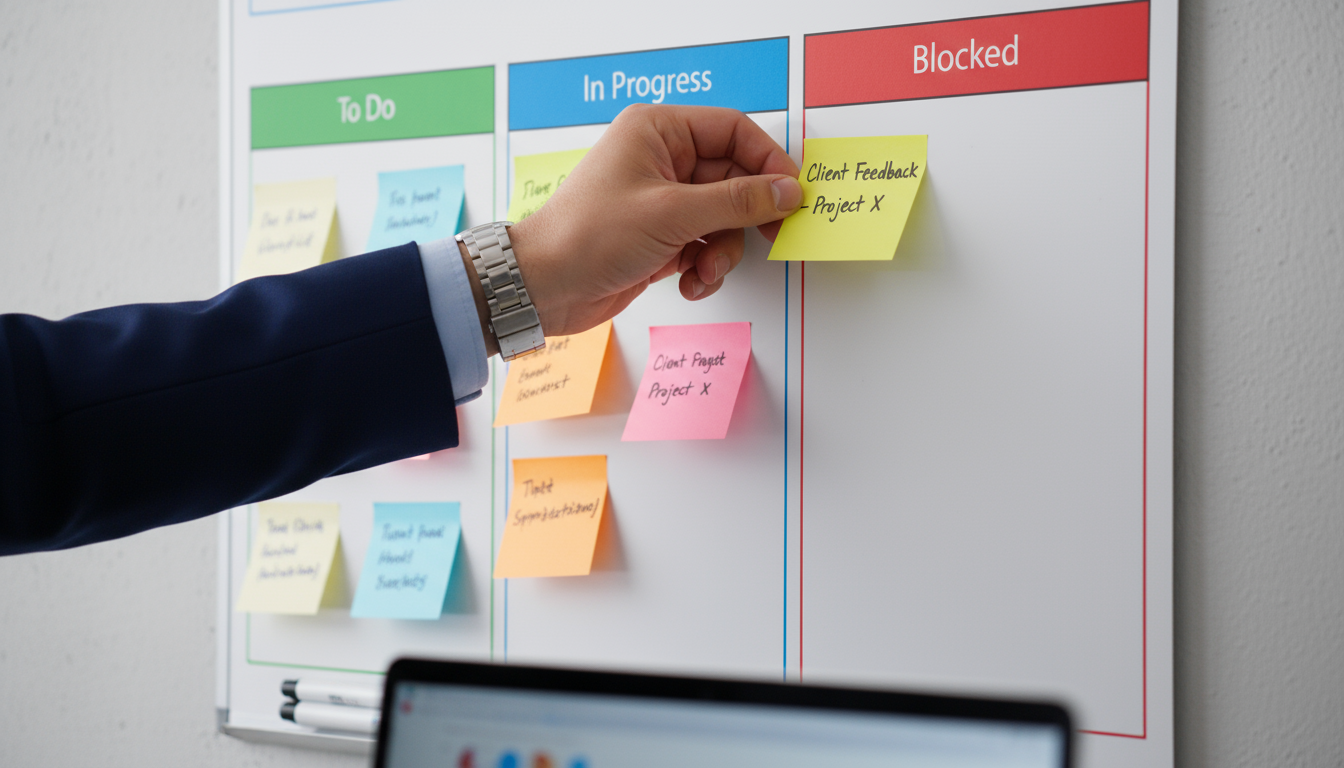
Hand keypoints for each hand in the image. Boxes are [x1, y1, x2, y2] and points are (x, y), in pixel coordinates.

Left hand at [500, 104, 800, 337]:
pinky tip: (688, 282)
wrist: (544, 287)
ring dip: (722, 250)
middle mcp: (661, 159)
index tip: (792, 194)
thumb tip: (786, 191)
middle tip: (771, 237)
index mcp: (658, 130)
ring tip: (704, 269)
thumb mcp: (674, 214)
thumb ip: (738, 202)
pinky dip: (704, 267)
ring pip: (722, 218)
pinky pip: (704, 244)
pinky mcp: (659, 236)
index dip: (767, 161)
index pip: (733, 131)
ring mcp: (661, 200)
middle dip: (744, 217)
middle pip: (733, 178)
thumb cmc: (589, 236)